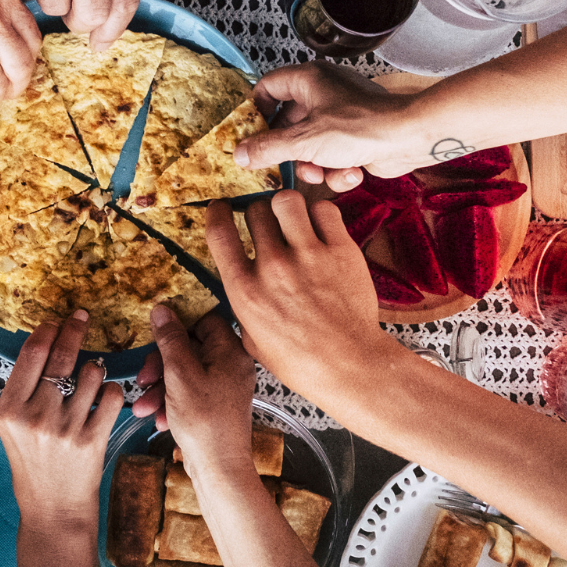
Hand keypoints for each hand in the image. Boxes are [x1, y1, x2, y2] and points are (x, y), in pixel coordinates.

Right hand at [0, 311, 123, 536]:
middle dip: (75, 329)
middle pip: (61, 356)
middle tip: (82, 317)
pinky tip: (103, 398)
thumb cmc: (34, 466)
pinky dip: (111, 391)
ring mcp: (64, 429)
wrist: (52, 510)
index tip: (57, 321)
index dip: (48, 330)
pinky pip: (111, 396)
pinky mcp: (92, 440)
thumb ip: (24, 390)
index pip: (31, 353)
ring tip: (90, 381)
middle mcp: (35, 417)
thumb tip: (45, 344)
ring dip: (96, 369)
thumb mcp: (13, 427)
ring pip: (91, 373)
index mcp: (9, 410)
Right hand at [134, 307, 256, 492]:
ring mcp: (224, 386)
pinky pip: (189, 392)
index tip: (155, 331)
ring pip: (185, 372)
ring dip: (160, 387)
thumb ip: (170, 340)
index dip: (178, 323)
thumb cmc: (205, 423)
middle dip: (161, 364)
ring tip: (143, 406)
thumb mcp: (179, 375)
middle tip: (143, 378)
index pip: (205, 319)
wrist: (218, 468)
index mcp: (230, 351)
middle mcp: (232, 365)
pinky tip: (158, 418)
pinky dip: (171, 401)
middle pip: (190, 348)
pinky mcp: (216, 404)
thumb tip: (162, 309)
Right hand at [205, 193, 385, 391]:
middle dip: (259, 213)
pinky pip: (324, 210)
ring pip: (287, 200)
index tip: (221, 208)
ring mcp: (308, 256)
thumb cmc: (301, 361)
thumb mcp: (252, 341)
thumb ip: (242, 308)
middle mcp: (273, 267)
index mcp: (245, 291)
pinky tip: (321, 229)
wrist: (349, 366)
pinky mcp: (341, 251)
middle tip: (269, 224)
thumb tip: (239, 285)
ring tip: (295, 220)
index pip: (219, 233)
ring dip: (287, 207)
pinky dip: (320, 214)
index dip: (217, 213)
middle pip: (255, 210)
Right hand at [234, 63, 428, 192]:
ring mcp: (341, 115)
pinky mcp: (356, 137)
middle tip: (279, 167)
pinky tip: (350, 172)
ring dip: (314, 166)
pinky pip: (333, 155)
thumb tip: (240, 154)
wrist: (408, 139)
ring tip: (322, 173)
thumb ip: (267, 148)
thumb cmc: (361, 127)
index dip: (255, 109)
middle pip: (288, 124)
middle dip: (288, 151)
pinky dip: (338, 169)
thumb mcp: (303, 141)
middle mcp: (324, 93)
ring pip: (310, 145)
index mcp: (308, 80)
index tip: (248, 134)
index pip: (268, 86)